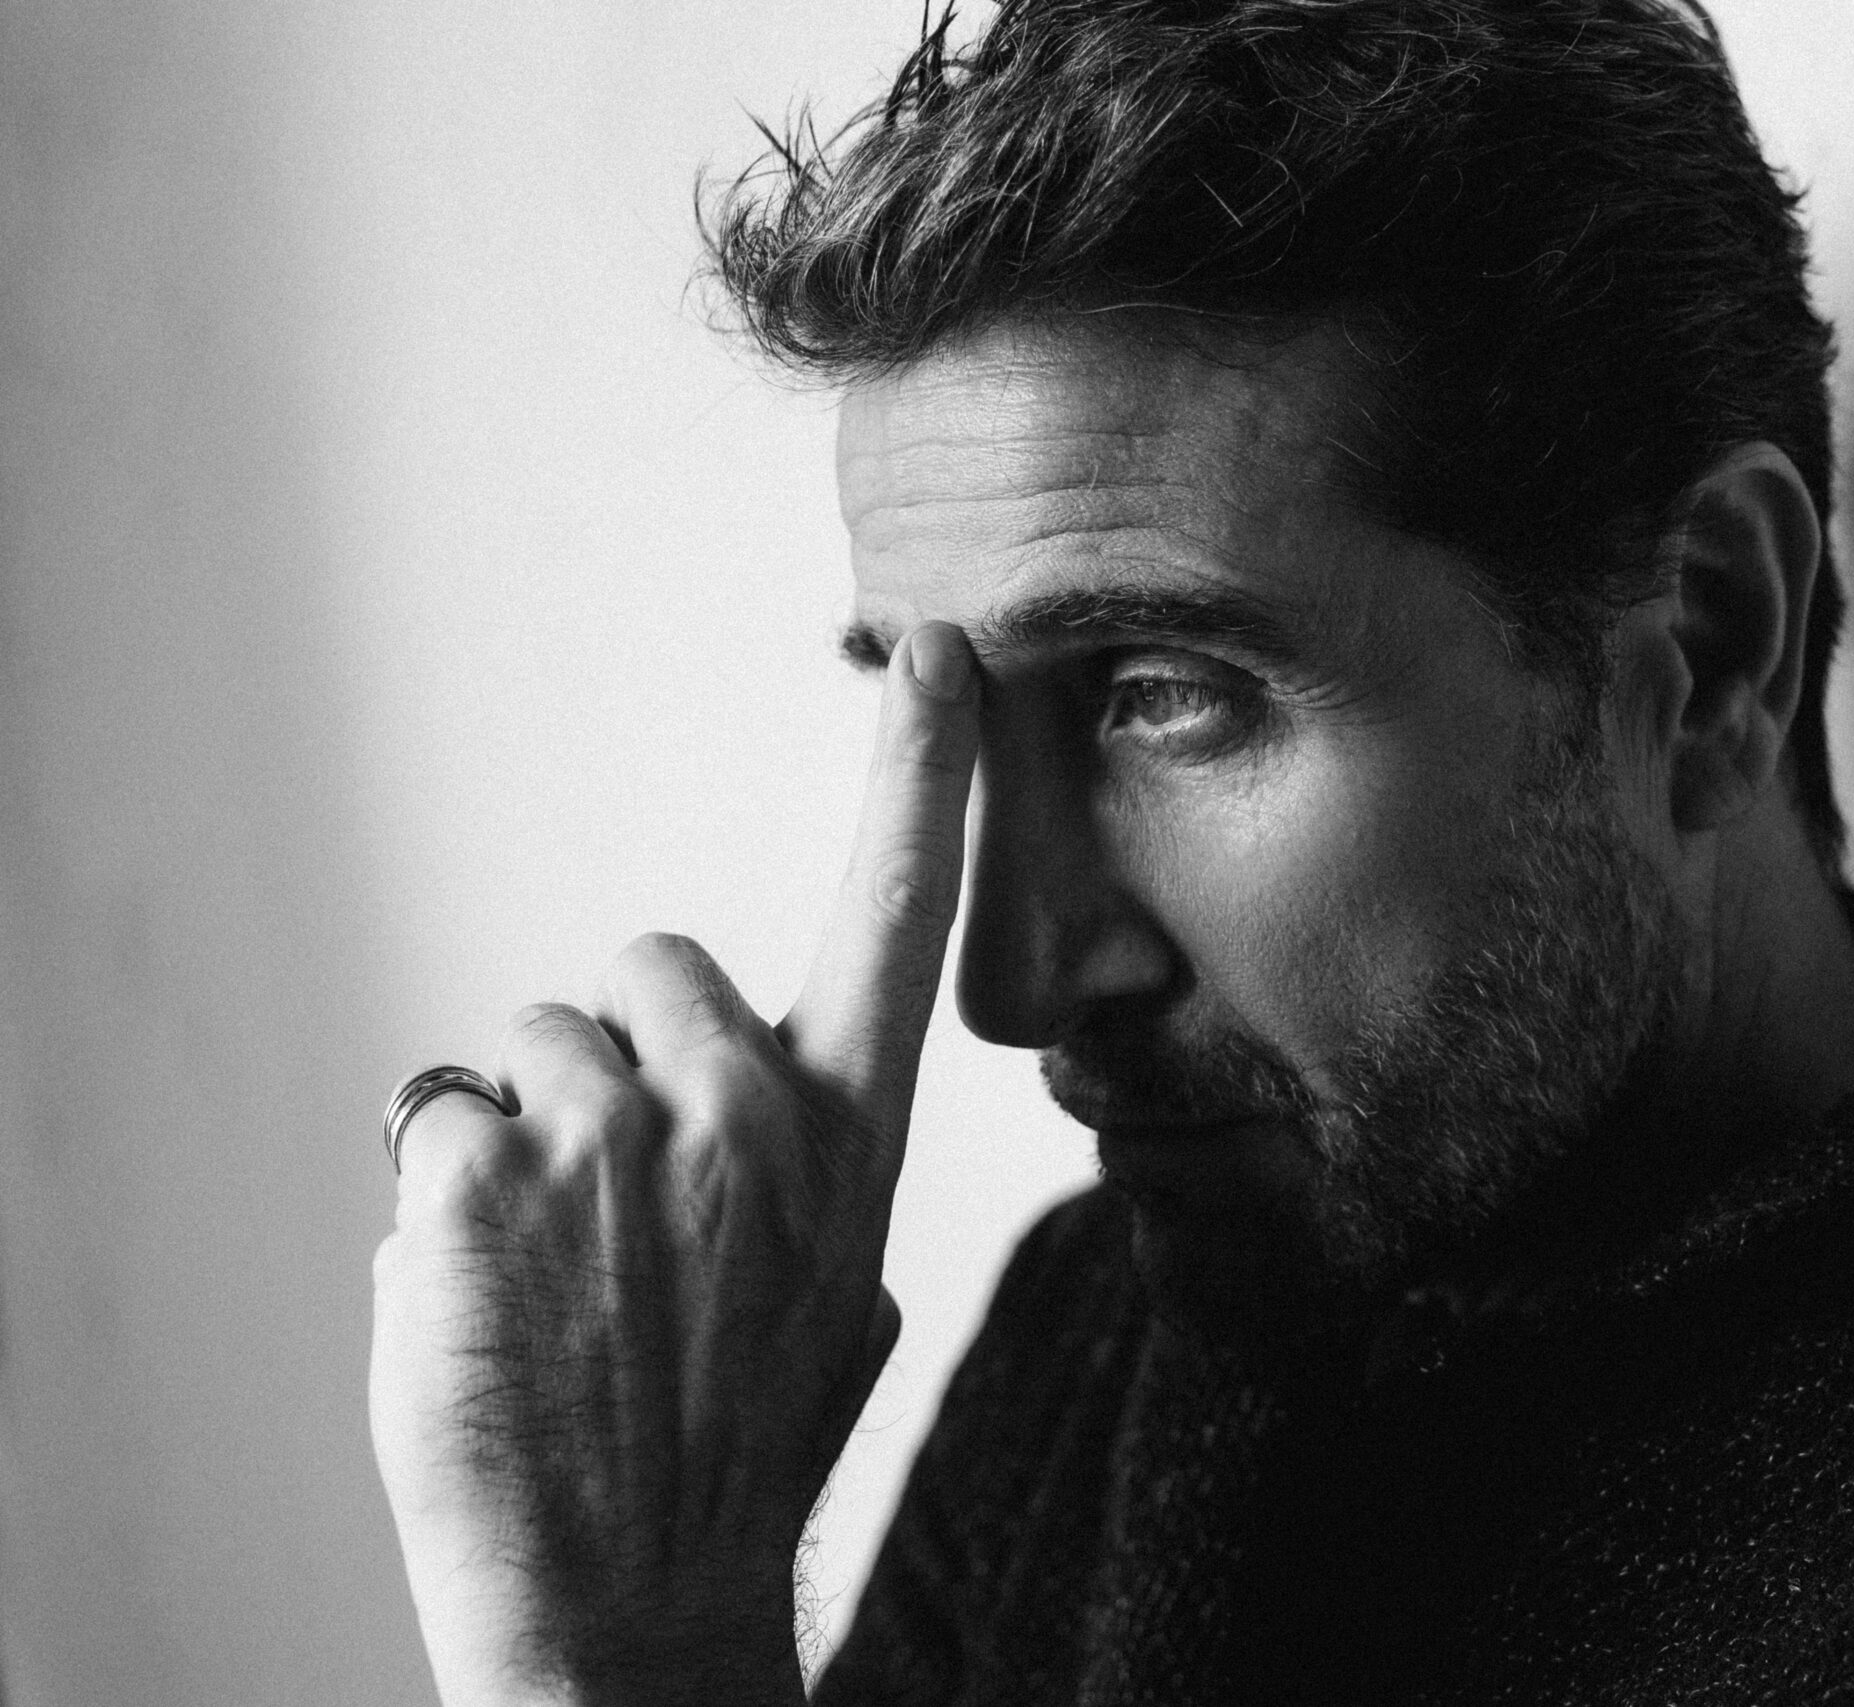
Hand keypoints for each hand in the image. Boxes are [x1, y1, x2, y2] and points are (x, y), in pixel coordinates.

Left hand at [369, 623, 979, 1706]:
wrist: (632, 1610)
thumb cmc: (729, 1464)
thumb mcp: (837, 1308)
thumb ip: (814, 1176)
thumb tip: (772, 1119)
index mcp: (849, 1136)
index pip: (898, 912)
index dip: (920, 774)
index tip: (933, 656)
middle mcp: (749, 1107)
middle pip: (652, 966)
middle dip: (625, 1054)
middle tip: (621, 1211)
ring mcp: (616, 1133)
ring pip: (534, 1046)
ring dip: (528, 1138)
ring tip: (555, 1283)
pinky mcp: (481, 1169)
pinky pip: (443, 1118)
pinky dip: (445, 1201)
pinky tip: (487, 1301)